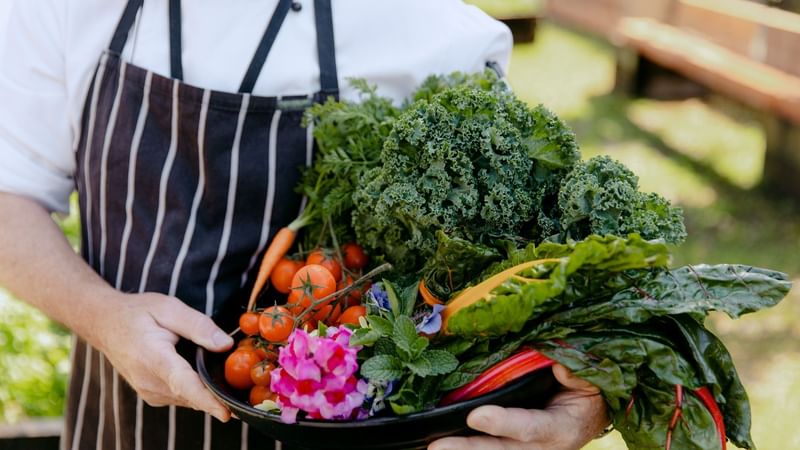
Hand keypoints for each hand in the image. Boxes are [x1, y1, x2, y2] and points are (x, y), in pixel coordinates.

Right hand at [95, 292, 233, 421]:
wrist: (105, 324)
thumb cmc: (138, 313)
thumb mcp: (169, 308)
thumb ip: (198, 326)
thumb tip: (225, 344)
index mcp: (153, 358)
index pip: (184, 384)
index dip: (206, 401)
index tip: (225, 414)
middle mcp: (150, 381)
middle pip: (192, 394)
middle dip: (217, 391)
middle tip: (237, 378)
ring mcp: (149, 392)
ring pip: (189, 398)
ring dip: (206, 389)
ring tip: (215, 367)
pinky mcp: (152, 396)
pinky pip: (182, 397)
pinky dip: (195, 389)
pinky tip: (198, 372)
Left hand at [429, 364, 609, 449]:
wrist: (591, 413)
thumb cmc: (587, 391)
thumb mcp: (587, 379)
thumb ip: (570, 370)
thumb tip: (551, 360)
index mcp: (563, 428)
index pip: (531, 427)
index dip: (505, 423)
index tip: (476, 416)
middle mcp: (543, 447)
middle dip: (469, 448)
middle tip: (438, 446)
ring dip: (462, 449)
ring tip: (432, 446)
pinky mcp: (511, 446)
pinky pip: (489, 447)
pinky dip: (465, 445)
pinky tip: (438, 442)